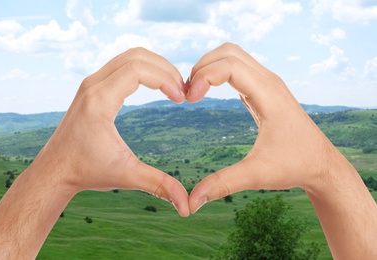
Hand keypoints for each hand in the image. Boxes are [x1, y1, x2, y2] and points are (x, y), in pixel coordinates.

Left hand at [39, 48, 188, 215]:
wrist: (56, 170)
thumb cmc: (86, 171)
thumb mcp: (126, 176)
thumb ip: (158, 185)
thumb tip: (186, 205)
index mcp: (99, 100)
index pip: (138, 69)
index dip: (166, 78)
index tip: (181, 98)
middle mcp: (93, 85)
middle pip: (136, 56)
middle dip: (165, 68)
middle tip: (182, 90)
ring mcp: (91, 83)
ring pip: (129, 56)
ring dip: (155, 67)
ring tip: (173, 87)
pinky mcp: (92, 87)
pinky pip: (121, 65)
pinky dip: (143, 69)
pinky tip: (155, 87)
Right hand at [186, 43, 343, 212]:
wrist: (321, 164)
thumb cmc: (295, 166)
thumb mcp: (256, 175)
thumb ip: (222, 185)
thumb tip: (191, 201)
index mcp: (268, 95)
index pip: (230, 65)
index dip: (203, 76)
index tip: (188, 99)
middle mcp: (269, 82)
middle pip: (228, 52)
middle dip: (201, 67)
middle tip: (186, 93)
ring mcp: (268, 83)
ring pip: (232, 56)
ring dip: (209, 68)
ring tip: (193, 93)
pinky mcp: (264, 90)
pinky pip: (237, 69)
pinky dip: (217, 74)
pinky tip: (205, 93)